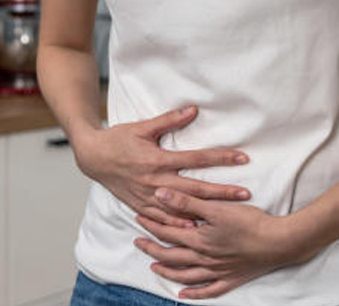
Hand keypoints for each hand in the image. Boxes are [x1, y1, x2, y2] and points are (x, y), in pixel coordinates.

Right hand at [72, 105, 251, 227]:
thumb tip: (193, 109)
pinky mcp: (141, 206)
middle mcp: (156, 181)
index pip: (197, 159)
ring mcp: (149, 197)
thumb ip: (169, 120)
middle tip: (245, 194)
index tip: (242, 158)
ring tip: (229, 216)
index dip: (221, 158)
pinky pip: (163, 220)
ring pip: (182, 209)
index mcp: (158, 160)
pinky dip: (180, 225)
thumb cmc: (118, 140)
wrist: (92, 157)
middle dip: (223, 192)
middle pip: (196, 189)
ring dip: (206, 212)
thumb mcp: (142, 127)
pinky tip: (196, 229)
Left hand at [133, 188, 317, 299]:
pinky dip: (194, 293)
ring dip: (168, 271)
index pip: (168, 233)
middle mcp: (204, 259)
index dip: (151, 225)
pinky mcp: (231, 279)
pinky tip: (183, 294)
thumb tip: (160, 193)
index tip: (139, 217)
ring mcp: (217, 272)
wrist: (279, 242)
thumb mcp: (215, 207)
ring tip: (154, 266)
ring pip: (185, 275)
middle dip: (152, 248)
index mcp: (199, 240)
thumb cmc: (250, 222)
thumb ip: (186, 201)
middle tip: (137, 242)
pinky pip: (208, 291)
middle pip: (171, 255)